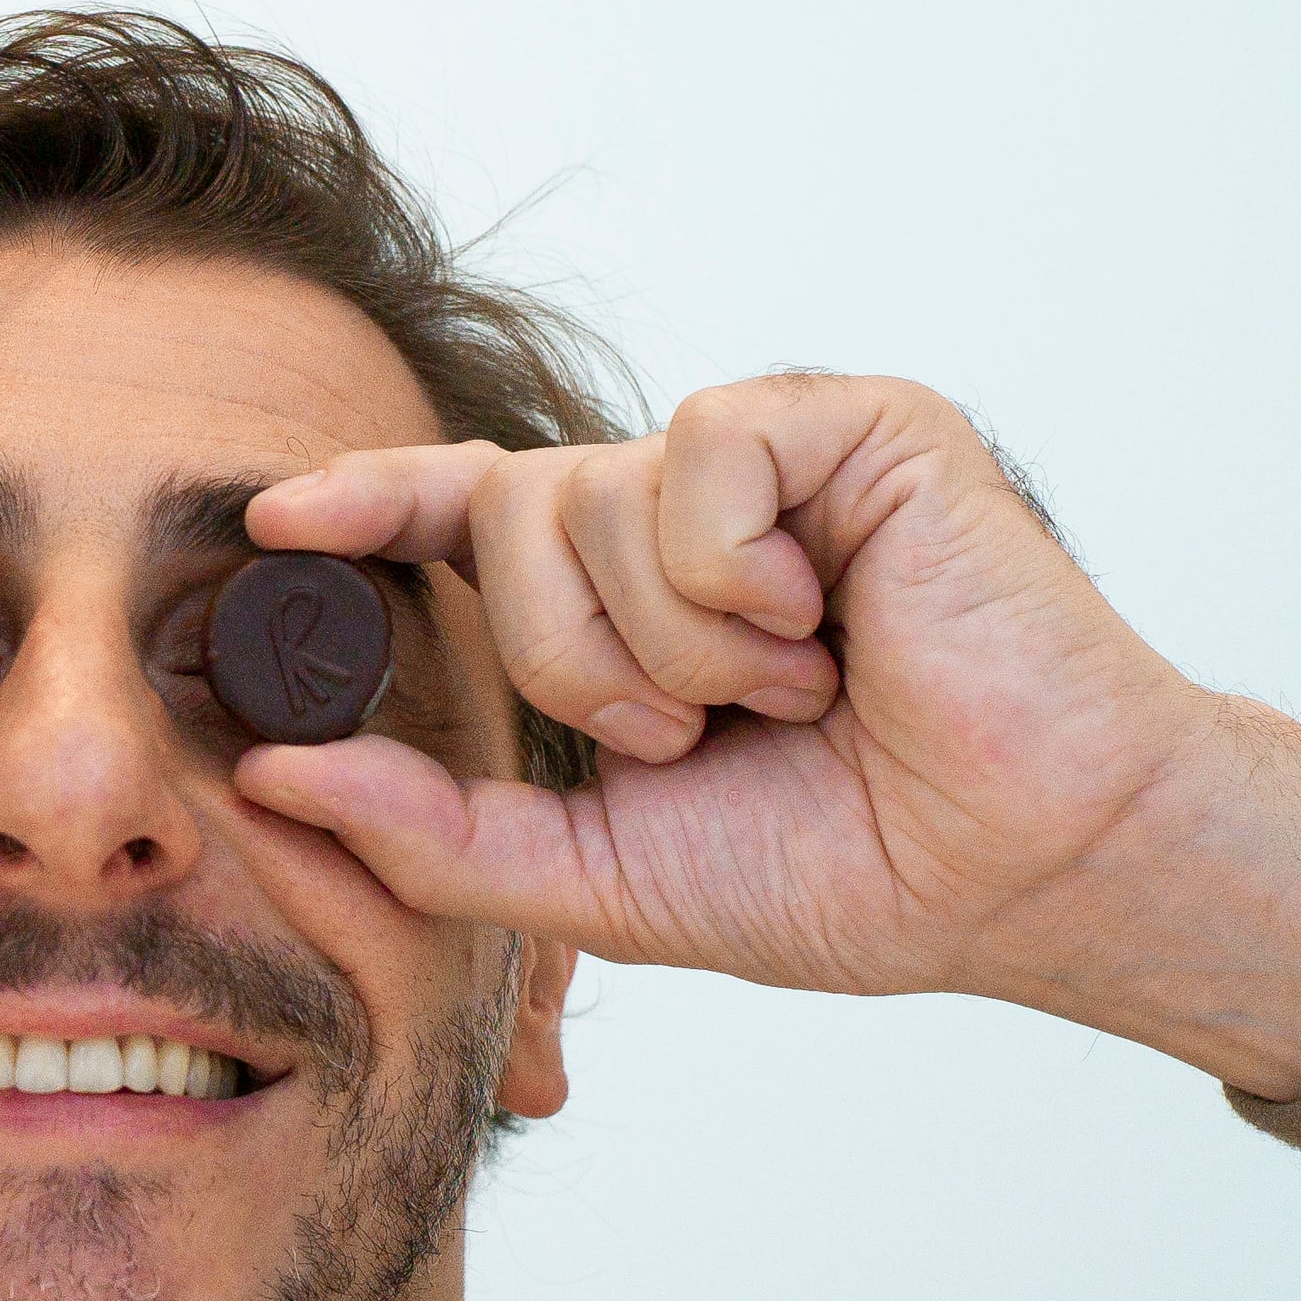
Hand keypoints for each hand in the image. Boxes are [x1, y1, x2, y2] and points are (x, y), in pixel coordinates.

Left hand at [235, 374, 1300, 1098]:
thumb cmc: (852, 868)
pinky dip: (740, 574)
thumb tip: (270, 775)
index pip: (468, 520)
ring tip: (801, 692)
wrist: (1030, 868)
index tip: (272, 523)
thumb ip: (434, 833)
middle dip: (578, 669)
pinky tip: (834, 624)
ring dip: (680, 648)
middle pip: (507, 520)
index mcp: (631, 601)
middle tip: (703, 737)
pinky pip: (700, 452)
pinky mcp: (850, 424)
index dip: (371, 506)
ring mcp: (771, 462)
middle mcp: (689, 513)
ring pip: (593, 498)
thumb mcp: (603, 876)